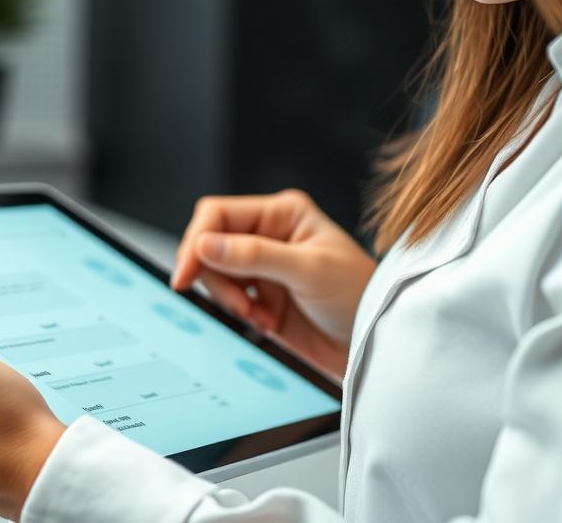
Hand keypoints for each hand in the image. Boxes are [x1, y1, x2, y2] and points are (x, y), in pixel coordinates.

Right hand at [170, 189, 375, 380]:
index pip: (218, 214)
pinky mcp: (260, 297)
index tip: (186, 273)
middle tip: (240, 305)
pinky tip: (264, 323)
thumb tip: (205, 245)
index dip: (196, 240)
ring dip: (229, 300)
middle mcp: (268, 235)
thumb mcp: (309, 271)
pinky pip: (226, 300)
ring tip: (258, 316)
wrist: (374, 347)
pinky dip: (238, 315)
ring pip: (214, 275)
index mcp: (282, 214)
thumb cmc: (360, 297)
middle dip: (216, 278)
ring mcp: (263, 268)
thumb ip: (255, 255)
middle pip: (209, 245)